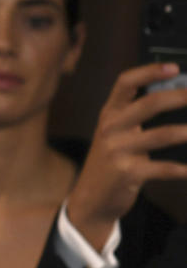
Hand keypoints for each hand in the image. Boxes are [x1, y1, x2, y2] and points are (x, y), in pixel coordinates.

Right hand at [67, 62, 186, 249]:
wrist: (90, 200)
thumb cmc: (111, 163)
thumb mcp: (116, 135)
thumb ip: (137, 117)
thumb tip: (179, 98)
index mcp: (110, 114)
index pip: (126, 83)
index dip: (150, 72)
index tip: (175, 67)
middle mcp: (111, 129)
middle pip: (149, 104)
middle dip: (180, 97)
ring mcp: (117, 151)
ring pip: (161, 135)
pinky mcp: (127, 173)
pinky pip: (163, 168)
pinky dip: (182, 169)